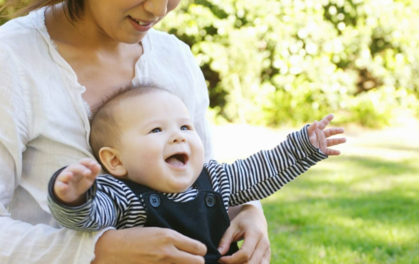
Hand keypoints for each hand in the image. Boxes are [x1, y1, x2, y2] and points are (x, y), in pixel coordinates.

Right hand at [54, 158, 100, 205]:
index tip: (94, 164)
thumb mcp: (89, 179)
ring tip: (70, 175)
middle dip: (81, 169)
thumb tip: (98, 165)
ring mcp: (64, 178)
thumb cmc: (80, 183)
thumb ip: (94, 172)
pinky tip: (65, 187)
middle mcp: (70, 171)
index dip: (88, 162)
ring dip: (67, 175)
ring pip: (64, 175)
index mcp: (79, 167)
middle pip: (75, 167)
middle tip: (88, 173)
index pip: (83, 162)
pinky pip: (59, 186)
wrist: (70, 194)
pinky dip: (62, 186)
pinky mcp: (59, 186)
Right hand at [92, 227, 206, 263]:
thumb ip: (173, 239)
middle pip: (198, 263)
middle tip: (190, 259)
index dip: (200, 250)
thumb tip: (189, 246)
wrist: (112, 250)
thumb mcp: (156, 231)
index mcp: (168, 237)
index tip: (197, 250)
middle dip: (197, 261)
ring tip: (179, 262)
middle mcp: (168, 252)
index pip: (199, 248)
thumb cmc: (133, 238)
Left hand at [218, 204, 270, 263]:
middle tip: (224, 262)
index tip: (220, 259)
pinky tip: (241, 263)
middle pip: (251, 263)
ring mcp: (268, 250)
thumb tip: (219, 254)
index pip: (245, 253)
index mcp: (255, 234)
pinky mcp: (268, 255)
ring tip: (233, 262)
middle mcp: (264, 243)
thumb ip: (225, 240)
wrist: (256, 216)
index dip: (231, 260)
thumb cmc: (243, 221)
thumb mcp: (232, 226)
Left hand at [307, 114, 345, 155]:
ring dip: (338, 141)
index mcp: (317, 130)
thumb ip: (312, 127)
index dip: (327, 119)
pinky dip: (334, 152)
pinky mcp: (322, 151)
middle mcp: (321, 136)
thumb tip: (316, 121)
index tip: (332, 115)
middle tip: (342, 130)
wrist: (300, 151)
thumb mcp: (307, 133)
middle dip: (337, 131)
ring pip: (332, 142)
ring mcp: (322, 143)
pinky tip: (339, 152)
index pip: (323, 123)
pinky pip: (329, 151)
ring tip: (345, 139)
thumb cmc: (303, 140)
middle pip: (330, 132)